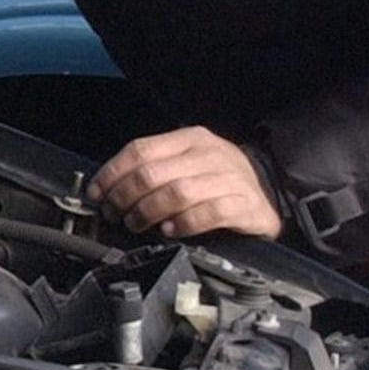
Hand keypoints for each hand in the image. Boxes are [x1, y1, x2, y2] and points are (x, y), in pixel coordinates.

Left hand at [89, 127, 283, 240]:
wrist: (270, 189)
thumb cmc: (219, 179)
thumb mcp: (188, 161)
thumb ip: (155, 168)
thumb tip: (109, 188)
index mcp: (189, 138)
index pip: (140, 150)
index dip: (112, 174)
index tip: (97, 194)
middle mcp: (208, 154)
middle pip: (153, 174)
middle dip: (125, 198)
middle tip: (115, 215)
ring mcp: (228, 178)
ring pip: (176, 193)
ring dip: (148, 212)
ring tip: (138, 225)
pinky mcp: (243, 205)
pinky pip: (208, 213)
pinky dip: (184, 224)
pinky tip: (171, 231)